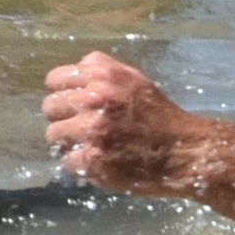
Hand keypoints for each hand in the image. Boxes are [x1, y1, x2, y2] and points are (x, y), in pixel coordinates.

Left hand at [42, 47, 198, 192]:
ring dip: (69, 142)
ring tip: (90, 145)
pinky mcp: (93, 160)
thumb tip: (74, 70)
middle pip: (50, 107)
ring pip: (53, 135)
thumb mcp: (134, 79)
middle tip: (81, 128)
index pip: (54, 80)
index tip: (73, 104)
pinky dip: (79, 164)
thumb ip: (101, 70)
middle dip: (63, 117)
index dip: (63, 93)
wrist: (185, 151)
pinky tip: (98, 162)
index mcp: (103, 75)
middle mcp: (94, 99)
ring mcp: (92, 131)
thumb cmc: (159, 116)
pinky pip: (66, 160)